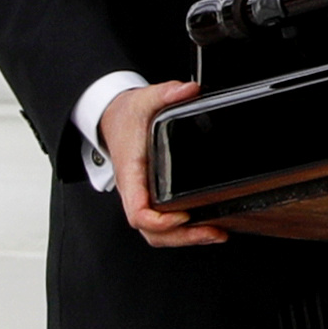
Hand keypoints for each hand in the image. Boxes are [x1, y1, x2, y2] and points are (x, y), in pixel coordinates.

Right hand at [102, 78, 228, 247]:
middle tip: (213, 232)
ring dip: (184, 238)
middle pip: (150, 231)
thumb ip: (166, 93)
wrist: (112, 117)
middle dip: (181, 237)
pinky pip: (162, 224)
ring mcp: (142, 196)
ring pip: (156, 233)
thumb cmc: (125, 116)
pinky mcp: (151, 197)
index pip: (138, 211)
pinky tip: (206, 225)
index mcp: (131, 173)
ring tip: (215, 233)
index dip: (159, 220)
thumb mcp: (144, 99)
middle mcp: (135, 191)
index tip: (183, 214)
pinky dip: (182, 231)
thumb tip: (188, 90)